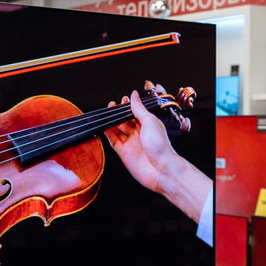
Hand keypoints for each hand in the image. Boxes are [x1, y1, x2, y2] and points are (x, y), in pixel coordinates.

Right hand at [103, 90, 210, 223]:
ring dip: (111, 122)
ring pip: (117, 130)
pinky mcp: (124, 153)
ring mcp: (131, 143)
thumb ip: (139, 109)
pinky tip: (104, 127)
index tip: (122, 100)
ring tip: (106, 115)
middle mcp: (140, 133)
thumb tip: (133, 95)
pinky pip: (113, 141)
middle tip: (111, 107)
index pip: (136, 113)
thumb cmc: (161, 146)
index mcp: (148, 125)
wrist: (162, 170)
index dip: (128, 107)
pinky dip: (108, 134)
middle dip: (118, 114)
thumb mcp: (150, 122)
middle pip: (125, 121)